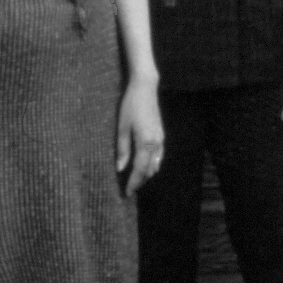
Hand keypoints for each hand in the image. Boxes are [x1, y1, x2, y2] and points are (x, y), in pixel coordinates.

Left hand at [117, 75, 163, 195]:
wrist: (145, 89)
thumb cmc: (130, 106)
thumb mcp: (122, 127)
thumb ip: (122, 149)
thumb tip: (120, 168)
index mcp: (145, 143)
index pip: (139, 170)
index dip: (133, 183)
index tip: (126, 193)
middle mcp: (156, 144)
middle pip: (149, 170)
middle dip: (140, 181)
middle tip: (129, 190)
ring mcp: (161, 140)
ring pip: (156, 165)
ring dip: (146, 174)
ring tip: (136, 180)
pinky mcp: (162, 135)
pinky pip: (159, 156)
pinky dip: (152, 165)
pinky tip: (146, 166)